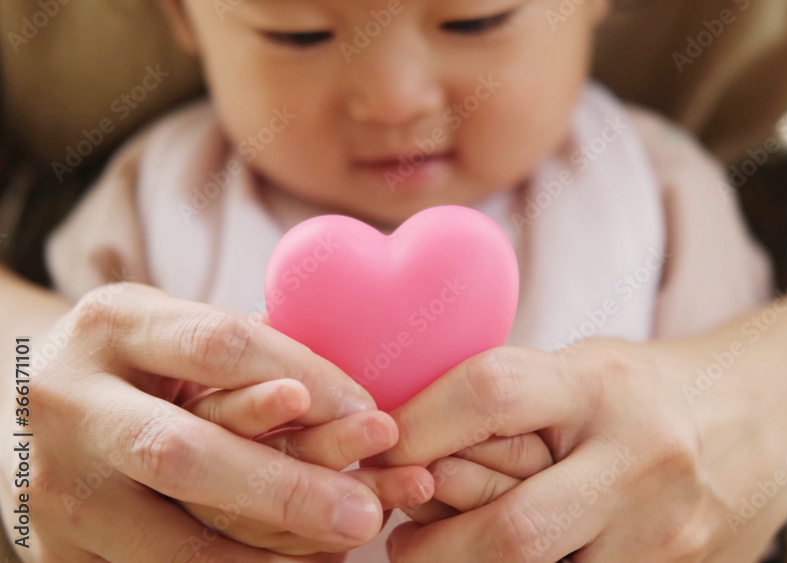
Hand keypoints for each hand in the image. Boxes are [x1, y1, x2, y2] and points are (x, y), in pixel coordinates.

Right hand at [11, 282, 417, 560]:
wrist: (18, 404)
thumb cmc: (133, 361)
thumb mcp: (174, 329)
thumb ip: (245, 349)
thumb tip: (351, 390)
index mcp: (113, 325)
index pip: (221, 346)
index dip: (305, 378)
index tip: (370, 410)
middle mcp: (71, 402)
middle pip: (185, 453)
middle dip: (286, 489)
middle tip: (367, 513)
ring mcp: (54, 483)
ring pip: (170, 537)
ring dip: (268, 550)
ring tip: (340, 550)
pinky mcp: (52, 547)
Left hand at [378, 338, 786, 561]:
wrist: (774, 414)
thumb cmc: (654, 386)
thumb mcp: (585, 367)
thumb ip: (512, 401)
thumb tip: (407, 437)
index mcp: (603, 387)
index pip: (491, 396)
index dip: (417, 425)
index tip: (380, 449)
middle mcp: (640, 461)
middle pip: (512, 528)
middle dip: (436, 548)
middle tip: (401, 543)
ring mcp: (666, 534)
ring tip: (455, 552)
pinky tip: (528, 559)